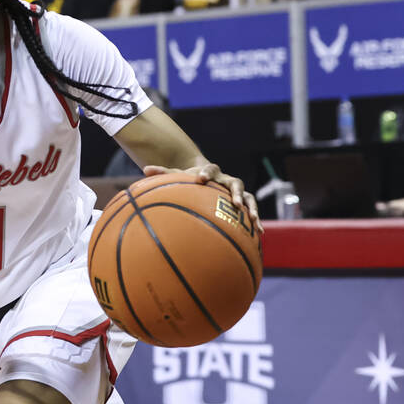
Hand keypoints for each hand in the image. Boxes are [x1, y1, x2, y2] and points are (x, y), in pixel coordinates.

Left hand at [144, 162, 261, 230]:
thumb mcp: (178, 174)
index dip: (206, 173)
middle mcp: (227, 180)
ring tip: (252, 218)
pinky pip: (251, 211)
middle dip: (237, 193)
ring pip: (249, 196)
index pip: (211, 169)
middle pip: (236, 183)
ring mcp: (236, 191)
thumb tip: (145, 170)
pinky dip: (255, 221)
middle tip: (236, 202)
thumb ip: (163, 173)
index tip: (200, 179)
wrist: (206, 177)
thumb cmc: (190, 178)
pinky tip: (259, 234)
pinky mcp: (241, 203)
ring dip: (251, 207)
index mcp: (211, 171)